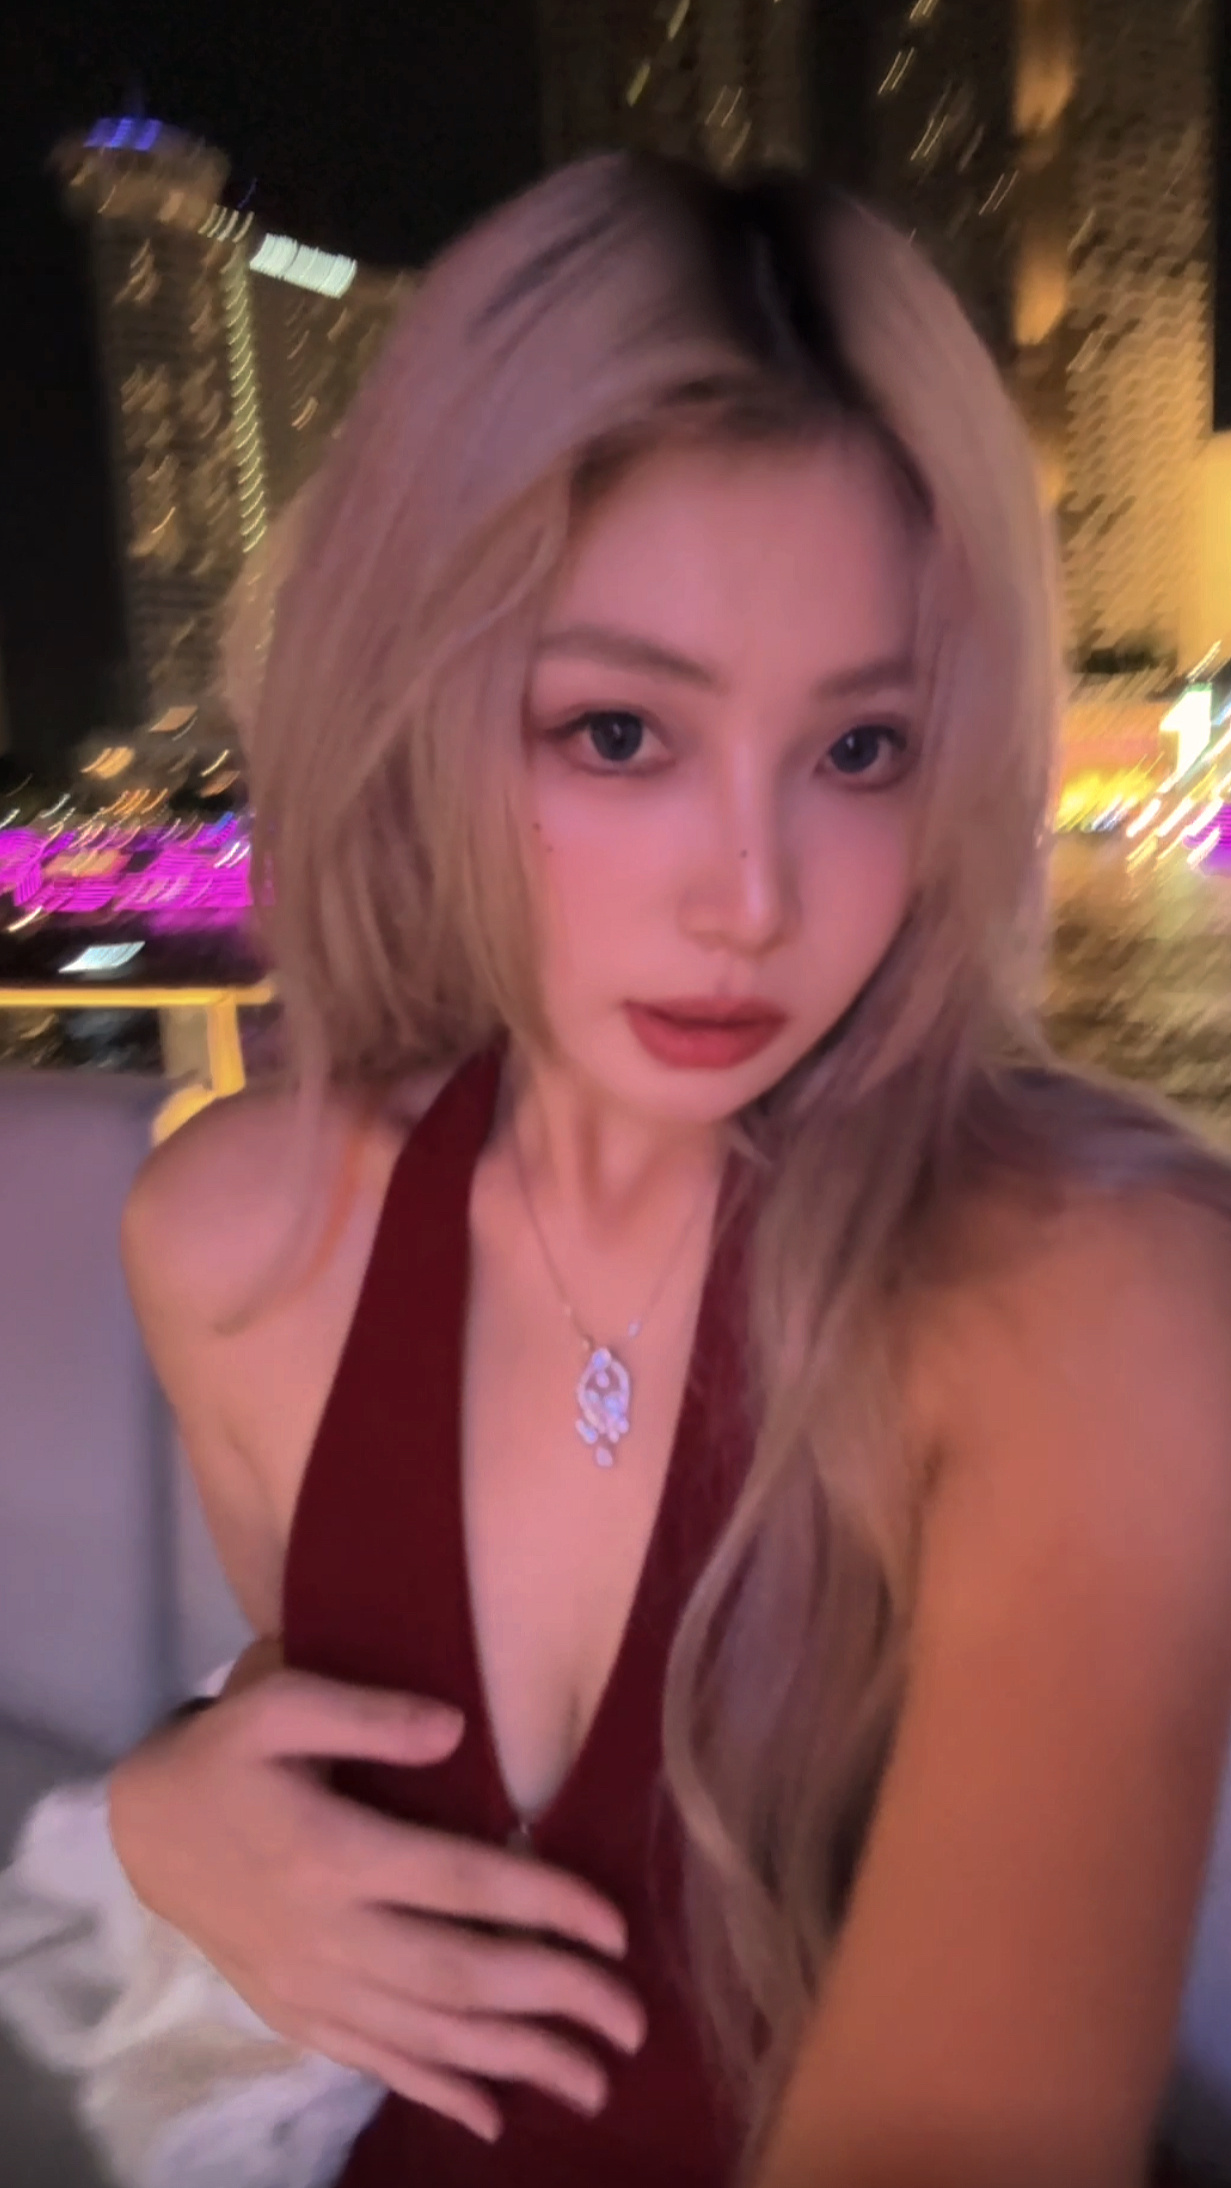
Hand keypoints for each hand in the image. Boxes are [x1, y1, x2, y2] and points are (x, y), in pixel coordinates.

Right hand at [108, 1668, 644, 2141]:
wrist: (144, 1831)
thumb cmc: (227, 1755)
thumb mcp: (278, 1706)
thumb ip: (366, 1716)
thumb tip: (454, 1729)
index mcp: (334, 1852)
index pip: (460, 1884)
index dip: (543, 1905)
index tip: (614, 1928)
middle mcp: (329, 1933)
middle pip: (459, 1976)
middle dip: (554, 2003)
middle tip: (633, 2023)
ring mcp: (312, 1985)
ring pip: (427, 2035)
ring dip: (515, 2062)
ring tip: (592, 2082)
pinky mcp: (296, 2014)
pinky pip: (376, 2061)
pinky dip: (437, 2090)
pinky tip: (492, 2115)